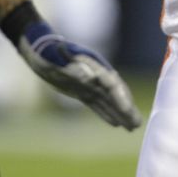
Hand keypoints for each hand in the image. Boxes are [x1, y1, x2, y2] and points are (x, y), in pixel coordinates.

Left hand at [17, 21, 142, 129]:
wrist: (40, 50)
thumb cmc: (47, 52)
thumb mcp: (57, 58)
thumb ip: (73, 68)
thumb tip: (91, 78)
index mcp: (93, 65)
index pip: (111, 83)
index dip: (120, 97)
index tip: (127, 111)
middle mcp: (96, 74)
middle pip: (115, 93)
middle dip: (126, 108)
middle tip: (137, 123)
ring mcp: (90, 83)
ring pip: (109, 101)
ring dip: (120, 113)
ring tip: (133, 127)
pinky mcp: (82, 91)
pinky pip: (98, 104)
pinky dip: (107, 113)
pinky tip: (116, 123)